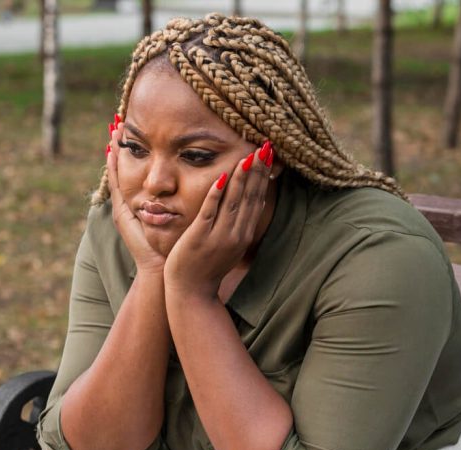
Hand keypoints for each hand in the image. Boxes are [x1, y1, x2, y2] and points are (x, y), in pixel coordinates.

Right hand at [105, 118, 166, 276]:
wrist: (162, 269)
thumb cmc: (172, 246)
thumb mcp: (177, 218)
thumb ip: (179, 200)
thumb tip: (188, 182)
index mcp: (142, 204)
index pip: (136, 171)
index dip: (134, 152)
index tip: (131, 127)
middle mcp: (129, 204)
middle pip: (121, 167)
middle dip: (118, 144)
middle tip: (117, 119)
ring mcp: (123, 208)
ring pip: (115, 172)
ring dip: (113, 149)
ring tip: (113, 125)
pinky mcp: (122, 214)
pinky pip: (115, 184)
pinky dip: (112, 166)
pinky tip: (111, 148)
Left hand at [163, 141, 273, 300]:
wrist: (191, 292)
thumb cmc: (208, 266)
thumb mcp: (231, 244)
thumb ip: (241, 223)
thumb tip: (256, 199)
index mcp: (244, 234)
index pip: (257, 199)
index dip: (263, 176)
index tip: (269, 155)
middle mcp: (236, 234)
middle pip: (250, 197)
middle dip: (257, 171)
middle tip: (264, 146)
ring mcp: (218, 236)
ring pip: (233, 202)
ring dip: (241, 177)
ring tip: (248, 155)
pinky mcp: (199, 237)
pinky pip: (209, 212)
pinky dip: (216, 194)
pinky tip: (222, 176)